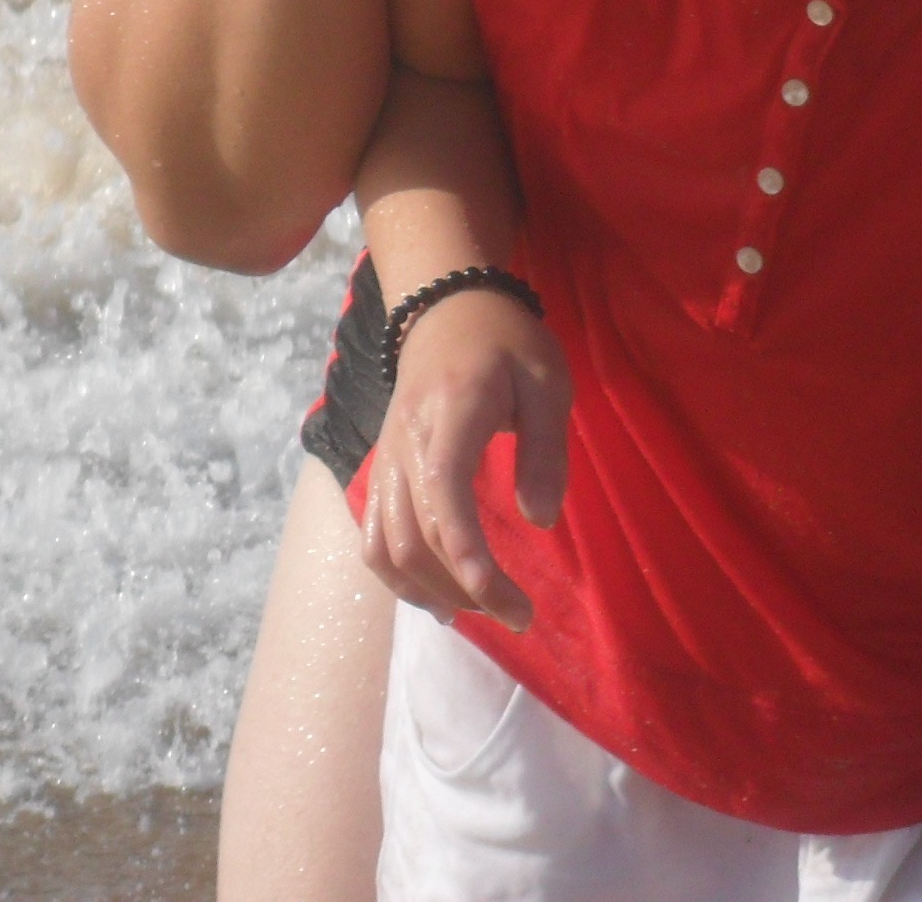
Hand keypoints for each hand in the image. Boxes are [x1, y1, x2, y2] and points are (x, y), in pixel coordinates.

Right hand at [359, 286, 572, 631]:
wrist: (446, 306)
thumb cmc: (507, 343)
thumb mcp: (547, 381)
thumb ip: (545, 450)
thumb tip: (541, 521)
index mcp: (450, 415)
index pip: (445, 498)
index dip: (470, 560)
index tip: (510, 604)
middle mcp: (405, 444)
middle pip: (414, 537)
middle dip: (464, 590)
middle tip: (518, 614)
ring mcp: (385, 459)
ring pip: (386, 546)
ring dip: (430, 592)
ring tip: (479, 613)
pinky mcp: (380, 470)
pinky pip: (373, 537)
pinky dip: (399, 578)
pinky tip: (436, 599)